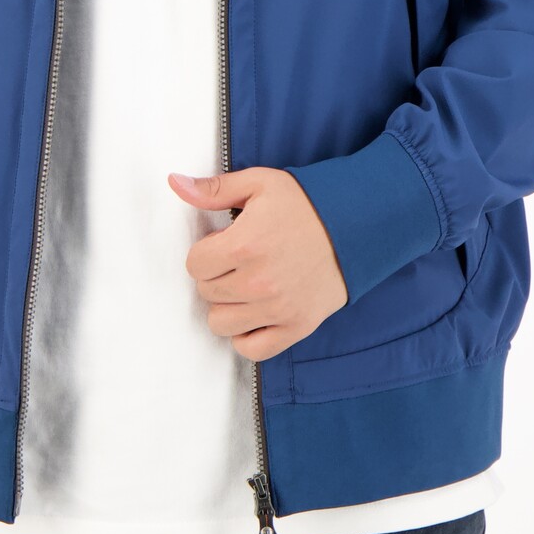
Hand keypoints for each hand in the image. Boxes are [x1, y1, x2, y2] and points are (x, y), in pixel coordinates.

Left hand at [167, 167, 348, 358]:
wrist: (358, 224)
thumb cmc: (306, 203)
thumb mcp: (259, 184)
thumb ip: (214, 189)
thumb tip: (174, 183)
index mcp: (244, 246)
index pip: (195, 265)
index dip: (206, 252)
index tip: (225, 244)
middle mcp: (258, 283)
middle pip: (207, 293)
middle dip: (217, 276)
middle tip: (240, 262)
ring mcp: (278, 309)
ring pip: (221, 324)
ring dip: (228, 306)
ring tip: (246, 286)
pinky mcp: (297, 327)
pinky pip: (252, 349)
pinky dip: (247, 336)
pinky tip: (255, 314)